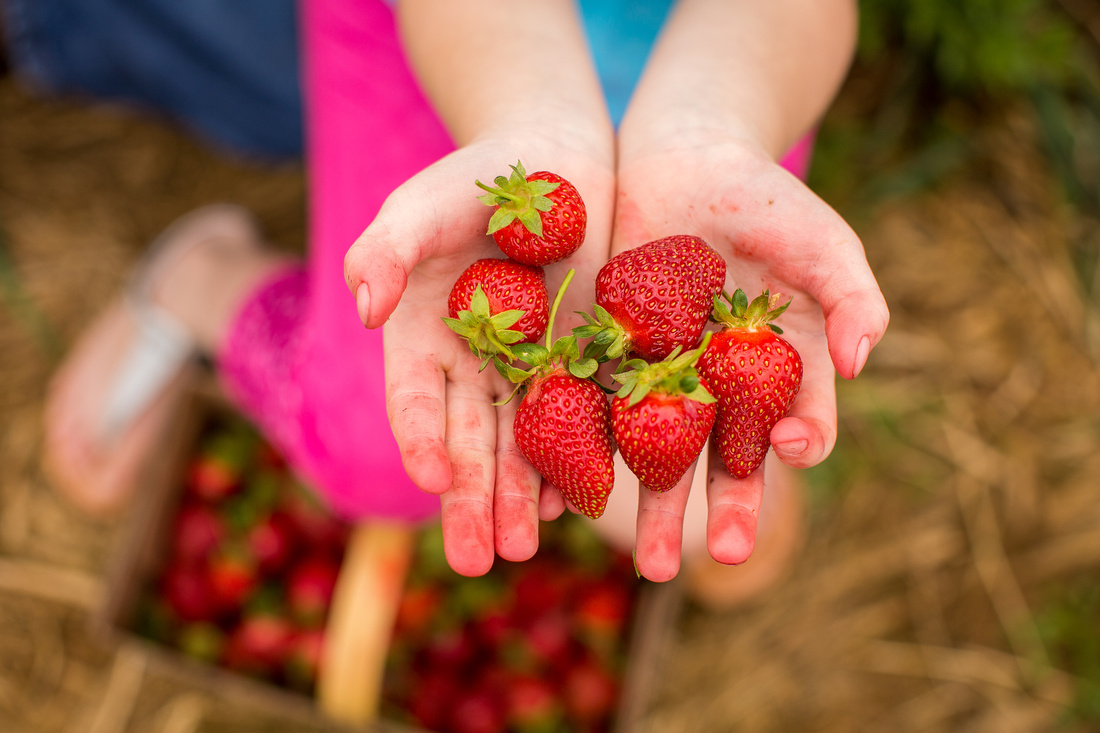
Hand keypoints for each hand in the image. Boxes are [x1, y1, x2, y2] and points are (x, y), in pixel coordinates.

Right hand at [344, 137, 613, 575]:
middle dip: (472, 499)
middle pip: (469, 441)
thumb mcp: (421, 204)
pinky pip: (581, 418)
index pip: (417, 399)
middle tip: (477, 561)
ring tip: (523, 549)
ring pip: (523, 444)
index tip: (433, 479)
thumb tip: (363, 309)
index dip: (423, 438)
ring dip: (521, 498)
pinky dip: (578, 459)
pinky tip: (578, 500)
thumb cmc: (475, 179)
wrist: (555, 162)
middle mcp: (472, 366)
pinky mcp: (583, 363)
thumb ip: (385, 248)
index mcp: (421, 337)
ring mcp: (529, 369)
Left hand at [607, 134, 888, 580]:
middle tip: (724, 557)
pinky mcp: (612, 360)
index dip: (802, 437)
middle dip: (727, 507)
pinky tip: (579, 497)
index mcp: (781, 367)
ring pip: (662, 454)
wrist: (681, 161)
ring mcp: (666, 378)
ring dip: (657, 508)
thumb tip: (864, 363)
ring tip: (651, 567)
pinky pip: (601, 413)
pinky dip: (591, 454)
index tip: (794, 445)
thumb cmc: (763, 199)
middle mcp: (724, 387)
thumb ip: (853, 295)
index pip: (798, 417)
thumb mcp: (820, 238)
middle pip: (727, 457)